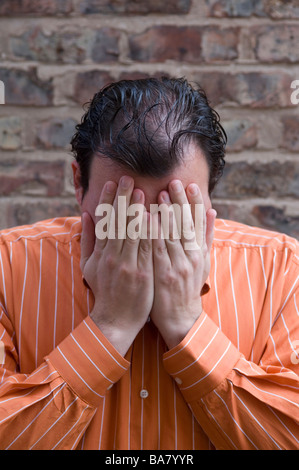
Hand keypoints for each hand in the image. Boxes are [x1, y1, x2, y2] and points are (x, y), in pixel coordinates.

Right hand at [80, 176, 153, 355]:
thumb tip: (87, 214)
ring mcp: (127, 265)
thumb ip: (89, 239)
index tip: (111, 183)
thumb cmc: (103, 290)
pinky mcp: (142, 274)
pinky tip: (153, 217)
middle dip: (123, 199)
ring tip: (142, 191)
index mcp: (100, 253)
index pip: (104, 222)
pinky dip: (148, 232)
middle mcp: (112, 257)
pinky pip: (146, 249)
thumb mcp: (89, 265)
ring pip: (132, 234)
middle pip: (118, 224)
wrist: (115, 319)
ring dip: (136, 211)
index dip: (107, 201)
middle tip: (128, 179)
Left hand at [150, 180, 215, 348]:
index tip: (190, 185)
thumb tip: (212, 211)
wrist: (181, 317)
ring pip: (172, 236)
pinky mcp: (163, 275)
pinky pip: (157, 251)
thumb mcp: (203, 262)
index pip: (198, 223)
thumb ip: (206, 236)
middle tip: (173, 182)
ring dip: (166, 214)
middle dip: (179, 202)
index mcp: (200, 252)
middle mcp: (192, 257)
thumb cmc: (189, 286)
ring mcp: (178, 266)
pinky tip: (148, 219)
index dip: (194, 203)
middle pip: (186, 226)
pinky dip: (153, 234)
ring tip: (160, 194)